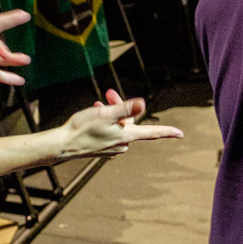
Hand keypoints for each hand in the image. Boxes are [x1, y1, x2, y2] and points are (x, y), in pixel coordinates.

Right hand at [56, 89, 183, 159]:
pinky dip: (105, 122)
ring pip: (118, 125)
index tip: (180, 134)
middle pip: (129, 122)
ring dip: (111, 114)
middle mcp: (122, 144)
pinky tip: (94, 116)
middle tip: (106, 94)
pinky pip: (110, 132)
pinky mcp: (102, 149)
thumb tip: (143, 103)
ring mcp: (112, 148)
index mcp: (126, 136)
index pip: (151, 132)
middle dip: (121, 107)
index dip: (167, 132)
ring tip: (96, 106)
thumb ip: (125, 109)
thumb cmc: (82, 129)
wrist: (62, 146)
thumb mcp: (105, 114)